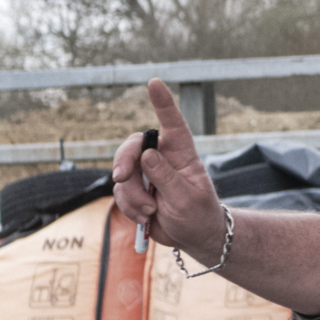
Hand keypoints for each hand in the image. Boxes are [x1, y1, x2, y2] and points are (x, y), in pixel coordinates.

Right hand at [110, 81, 224, 259]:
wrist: (193, 237)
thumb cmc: (198, 214)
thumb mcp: (186, 198)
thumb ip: (167, 177)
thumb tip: (147, 154)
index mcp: (182, 154)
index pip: (173, 124)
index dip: (163, 103)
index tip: (154, 82)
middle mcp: (162, 158)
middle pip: (134, 146)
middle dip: (123, 160)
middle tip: (121, 177)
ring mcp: (146, 174)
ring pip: (124, 175)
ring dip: (132, 196)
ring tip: (151, 211)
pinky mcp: (135, 189)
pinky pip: (120, 193)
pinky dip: (129, 207)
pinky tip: (145, 218)